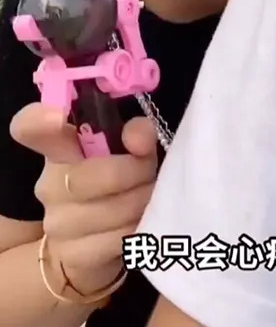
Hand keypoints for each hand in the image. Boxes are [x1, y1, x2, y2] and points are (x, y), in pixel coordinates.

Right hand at [10, 104, 156, 294]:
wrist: (90, 246)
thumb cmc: (113, 185)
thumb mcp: (128, 152)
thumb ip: (135, 135)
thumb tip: (140, 133)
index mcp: (58, 149)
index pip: (31, 128)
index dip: (39, 120)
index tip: (56, 116)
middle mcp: (50, 185)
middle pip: (93, 174)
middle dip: (135, 172)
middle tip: (149, 173)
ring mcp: (57, 223)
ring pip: (113, 209)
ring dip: (142, 201)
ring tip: (147, 197)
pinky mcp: (73, 255)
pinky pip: (118, 238)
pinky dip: (138, 227)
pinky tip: (138, 222)